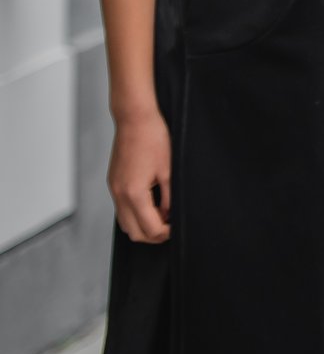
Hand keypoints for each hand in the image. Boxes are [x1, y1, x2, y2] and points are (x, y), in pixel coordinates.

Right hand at [108, 107, 173, 242]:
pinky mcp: (114, 183)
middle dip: (154, 234)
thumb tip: (171, 216)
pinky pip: (122, 208)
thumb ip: (170, 198)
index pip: (149, 229)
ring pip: (125, 222)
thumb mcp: (169, 170)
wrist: (134, 119)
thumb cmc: (153, 138)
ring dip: (144, 224)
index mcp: (134, 193)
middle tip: (172, 225)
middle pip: (133, 232)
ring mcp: (114, 189)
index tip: (178, 227)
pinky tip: (153, 202)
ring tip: (164, 213)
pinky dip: (136, 212)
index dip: (167, 232)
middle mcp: (119, 195)